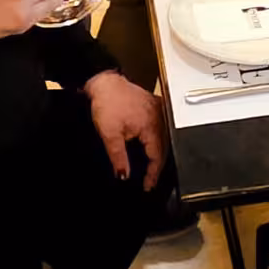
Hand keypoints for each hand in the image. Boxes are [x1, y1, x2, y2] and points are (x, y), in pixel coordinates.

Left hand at [84, 70, 165, 189]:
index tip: (148, 186)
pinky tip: (151, 146)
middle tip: (150, 180)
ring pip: (164, 138)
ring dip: (158, 153)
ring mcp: (158, 110)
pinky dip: (157, 140)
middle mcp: (159, 117)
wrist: (104, 82)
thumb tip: (124, 175)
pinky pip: (161, 127)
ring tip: (151, 167)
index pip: (157, 156)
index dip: (153, 174)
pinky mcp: (154, 106)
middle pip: (164, 148)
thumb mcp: (110, 134)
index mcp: (152, 125)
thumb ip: (118, 157)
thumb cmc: (107, 102)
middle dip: (157, 166)